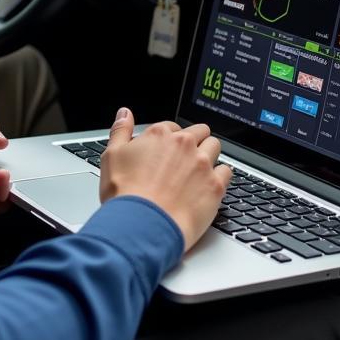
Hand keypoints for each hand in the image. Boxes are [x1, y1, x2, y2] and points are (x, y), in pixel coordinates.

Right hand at [98, 108, 231, 250]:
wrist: (143, 226)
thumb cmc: (125, 194)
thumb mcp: (111, 157)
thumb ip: (120, 131)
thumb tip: (124, 113)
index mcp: (160, 135)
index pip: (172, 127)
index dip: (168, 139)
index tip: (165, 152)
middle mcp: (184, 144)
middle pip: (199, 131)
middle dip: (193, 141)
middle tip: (184, 159)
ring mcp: (202, 164)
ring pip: (215, 146)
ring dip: (209, 154)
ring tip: (198, 170)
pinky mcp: (215, 185)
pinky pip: (227, 171)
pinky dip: (220, 176)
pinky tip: (209, 185)